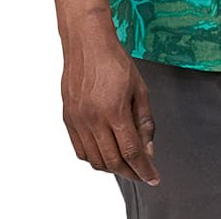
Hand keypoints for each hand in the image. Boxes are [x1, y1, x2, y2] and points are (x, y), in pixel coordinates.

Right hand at [60, 32, 160, 185]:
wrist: (88, 43)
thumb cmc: (114, 60)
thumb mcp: (139, 88)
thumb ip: (145, 122)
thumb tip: (148, 149)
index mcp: (115, 110)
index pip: (131, 152)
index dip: (144, 169)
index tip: (152, 176)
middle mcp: (94, 119)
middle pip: (113, 161)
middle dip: (130, 172)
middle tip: (141, 172)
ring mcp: (78, 120)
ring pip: (95, 160)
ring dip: (112, 167)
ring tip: (124, 163)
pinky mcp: (68, 118)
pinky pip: (80, 150)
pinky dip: (94, 158)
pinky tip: (104, 152)